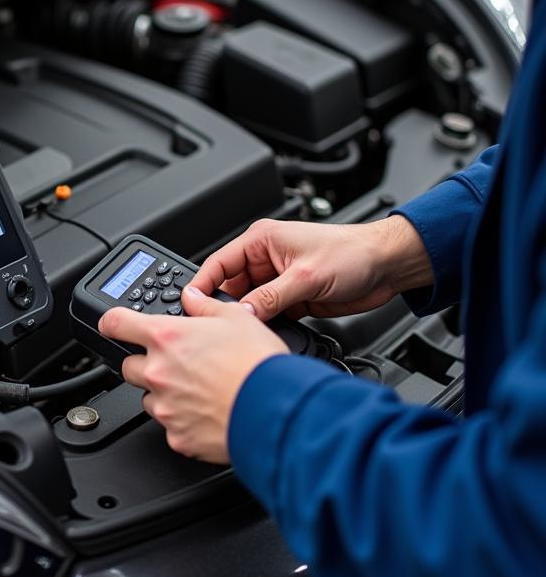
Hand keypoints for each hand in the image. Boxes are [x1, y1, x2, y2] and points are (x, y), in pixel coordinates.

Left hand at [99, 287, 288, 463]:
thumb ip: (205, 305)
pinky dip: (183, 421)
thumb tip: (192, 297)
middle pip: (129, 366)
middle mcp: (158, 372)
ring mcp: (165, 408)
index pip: (115, 323)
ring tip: (199, 390)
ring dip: (164, 393)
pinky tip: (208, 413)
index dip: (111, 321)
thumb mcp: (237, 317)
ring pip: (149, 398)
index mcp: (166, 337)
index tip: (113, 325)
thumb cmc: (259, 365)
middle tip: (177, 363)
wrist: (276, 411)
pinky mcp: (177, 437)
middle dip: (147, 363)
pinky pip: (170, 427)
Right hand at [188, 216, 432, 322]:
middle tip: (216, 328)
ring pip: (248, 304)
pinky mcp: (291, 299)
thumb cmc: (352, 253)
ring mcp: (278, 280)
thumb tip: (241, 314)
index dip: (201, 285)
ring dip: (246, 319)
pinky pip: (267, 315)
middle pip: (230, 288)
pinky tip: (262, 335)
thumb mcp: (306, 276)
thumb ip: (271, 297)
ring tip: (239, 335)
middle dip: (224, 307)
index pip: (218, 264)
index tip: (188, 306)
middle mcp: (265, 259)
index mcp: (261, 241)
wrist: (388, 266)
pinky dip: (264, 326)